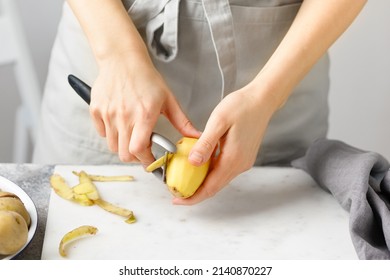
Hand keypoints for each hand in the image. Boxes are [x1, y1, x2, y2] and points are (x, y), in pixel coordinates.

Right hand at [90, 52, 198, 165]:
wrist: (122, 59)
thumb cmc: (146, 78)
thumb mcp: (168, 99)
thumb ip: (182, 122)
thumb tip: (197, 136)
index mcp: (144, 114)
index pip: (139, 150)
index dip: (146, 160)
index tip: (152, 162)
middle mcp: (124, 116)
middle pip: (124, 154)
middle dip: (135, 157)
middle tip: (143, 150)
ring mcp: (108, 114)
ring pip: (112, 146)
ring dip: (123, 146)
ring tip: (132, 135)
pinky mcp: (96, 110)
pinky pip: (102, 133)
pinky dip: (110, 134)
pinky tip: (120, 124)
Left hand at [172, 84, 277, 204]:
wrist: (263, 99)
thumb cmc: (241, 106)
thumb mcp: (218, 122)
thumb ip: (205, 144)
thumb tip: (193, 163)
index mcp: (233, 159)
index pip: (210, 187)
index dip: (193, 197)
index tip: (177, 200)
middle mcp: (240, 164)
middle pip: (215, 187)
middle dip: (195, 193)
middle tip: (176, 192)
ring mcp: (244, 161)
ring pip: (220, 179)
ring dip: (203, 183)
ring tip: (185, 180)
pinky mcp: (244, 156)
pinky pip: (225, 170)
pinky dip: (211, 173)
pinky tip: (200, 166)